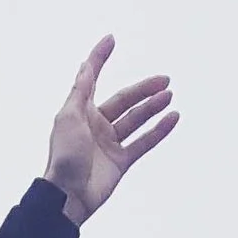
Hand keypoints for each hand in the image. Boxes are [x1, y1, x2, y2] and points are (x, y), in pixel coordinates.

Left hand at [45, 36, 178, 224]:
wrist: (68, 197)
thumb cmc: (64, 157)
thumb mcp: (68, 118)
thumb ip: (81, 91)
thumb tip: (86, 66)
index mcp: (80, 113)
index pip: (91, 79)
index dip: (98, 59)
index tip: (110, 40)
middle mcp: (96, 126)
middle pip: (125, 101)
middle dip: (144, 89)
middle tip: (165, 80)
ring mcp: (109, 144)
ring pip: (136, 119)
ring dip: (153, 107)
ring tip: (169, 95)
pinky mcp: (120, 162)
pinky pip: (144, 142)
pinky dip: (159, 130)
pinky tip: (173, 117)